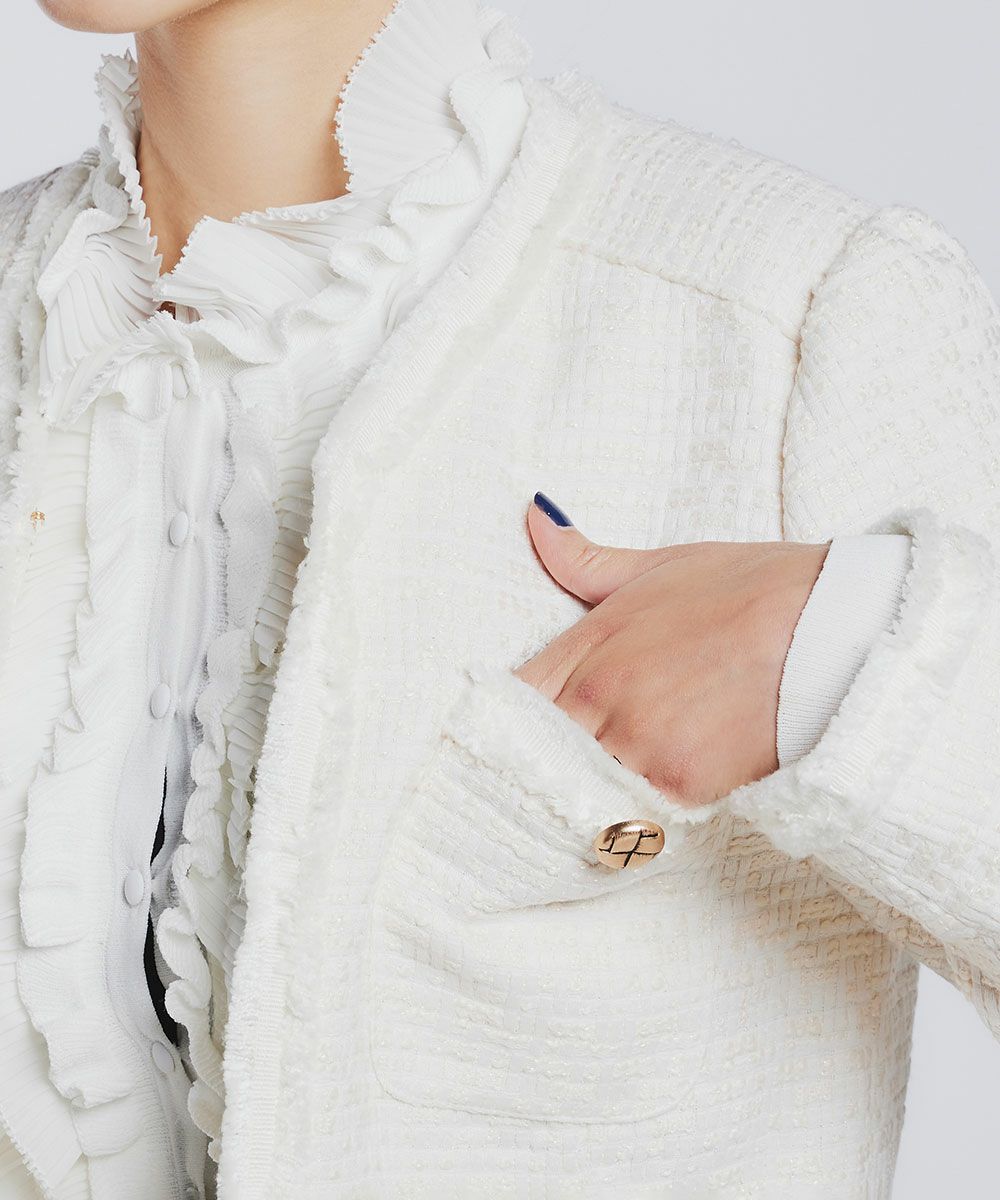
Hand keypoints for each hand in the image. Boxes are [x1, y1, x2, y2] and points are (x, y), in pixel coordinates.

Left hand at [513, 493, 830, 807]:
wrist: (833, 625)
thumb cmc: (750, 589)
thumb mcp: (660, 565)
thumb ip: (583, 559)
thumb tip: (534, 517)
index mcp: (587, 648)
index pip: (513, 699)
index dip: (513, 716)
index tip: (525, 724)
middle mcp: (600, 700)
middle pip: (540, 751)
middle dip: (553, 755)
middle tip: (578, 754)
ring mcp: (638, 746)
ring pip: (584, 786)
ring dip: (596, 784)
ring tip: (634, 764)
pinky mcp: (681, 786)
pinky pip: (638, 810)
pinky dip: (644, 805)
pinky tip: (670, 778)